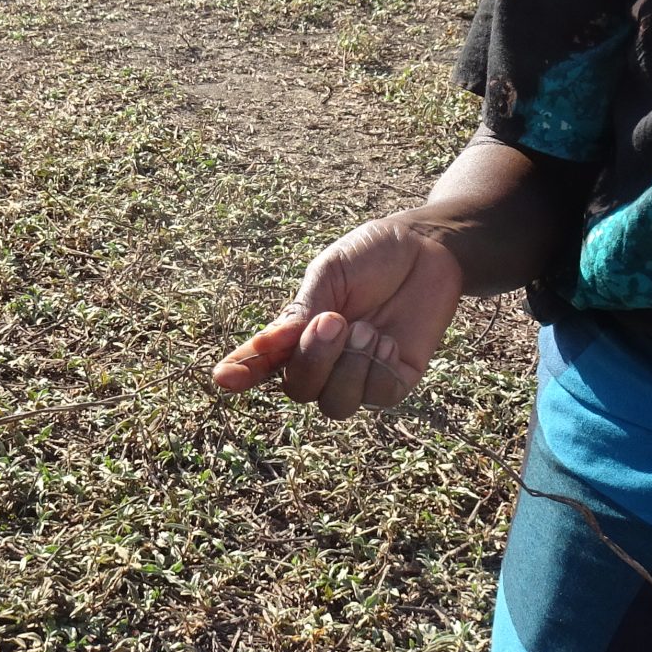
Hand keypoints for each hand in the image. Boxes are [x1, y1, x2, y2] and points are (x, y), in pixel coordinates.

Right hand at [211, 215, 467, 418]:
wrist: (428, 247)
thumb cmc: (371, 256)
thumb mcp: (329, 274)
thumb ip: (301, 311)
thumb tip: (261, 346)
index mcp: (297, 332)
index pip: (263, 363)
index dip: (243, 372)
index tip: (223, 377)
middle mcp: (324, 361)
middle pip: (300, 390)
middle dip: (313, 360)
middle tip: (334, 320)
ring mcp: (360, 375)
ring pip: (336, 404)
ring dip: (348, 368)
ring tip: (367, 329)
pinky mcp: (396, 380)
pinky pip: (378, 397)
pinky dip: (379, 370)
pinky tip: (389, 341)